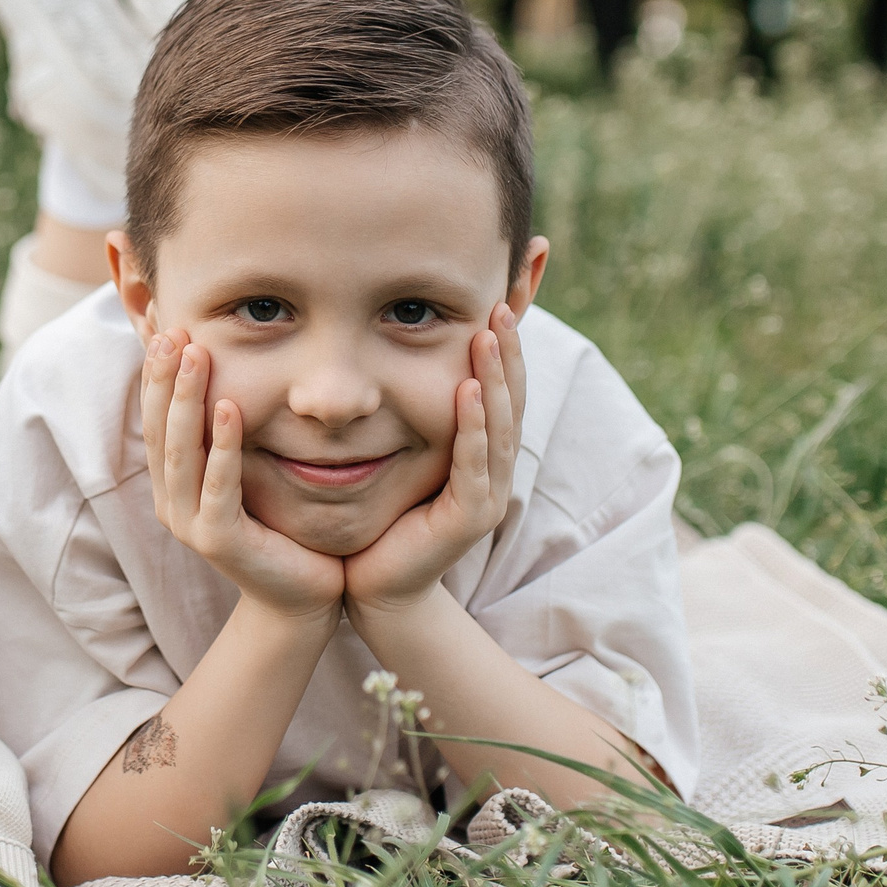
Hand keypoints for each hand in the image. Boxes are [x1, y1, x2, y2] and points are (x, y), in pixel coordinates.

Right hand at [141, 331, 345, 620]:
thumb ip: (229, 434)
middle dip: (164, 378)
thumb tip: (228, 375)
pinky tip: (232, 407)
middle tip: (173, 331)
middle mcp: (172, 502)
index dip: (157, 375)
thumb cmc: (279, 528)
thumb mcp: (247, 472)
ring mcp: (191, 524)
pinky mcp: (220, 541)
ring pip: (181, 452)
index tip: (166, 327)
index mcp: (172, 484)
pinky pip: (219, 486)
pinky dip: (224, 445)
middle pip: (160, 429)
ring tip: (196, 355)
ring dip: (187, 401)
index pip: (156, 419)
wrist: (302, 597)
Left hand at [344, 305, 526, 614]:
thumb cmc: (382, 516)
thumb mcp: (398, 453)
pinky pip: (475, 465)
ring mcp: (488, 496)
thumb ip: (408, 413)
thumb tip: (393, 356)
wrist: (373, 585)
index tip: (500, 300)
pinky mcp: (470, 518)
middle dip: (508, 352)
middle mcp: (494, 471)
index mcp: (482, 454)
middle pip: (512, 401)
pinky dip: (474, 427)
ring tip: (489, 335)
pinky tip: (469, 392)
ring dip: (495, 378)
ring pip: (500, 427)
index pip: (502, 390)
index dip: (505, 348)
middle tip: (501, 304)